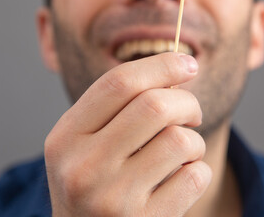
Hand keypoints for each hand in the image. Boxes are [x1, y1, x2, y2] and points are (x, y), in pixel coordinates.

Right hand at [44, 52, 211, 215]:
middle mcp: (83, 168)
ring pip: (180, 140)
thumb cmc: (93, 184)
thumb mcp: (84, 145)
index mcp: (65, 138)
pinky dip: (198, 171)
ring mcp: (112, 199)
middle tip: (191, 115)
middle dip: (187, 103)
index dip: (161, 65)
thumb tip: (175, 70)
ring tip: (183, 153)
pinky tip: (181, 179)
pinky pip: (195, 176)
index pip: (118, 83)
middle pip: (154, 106)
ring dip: (194, 141)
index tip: (188, 64)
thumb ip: (115, 109)